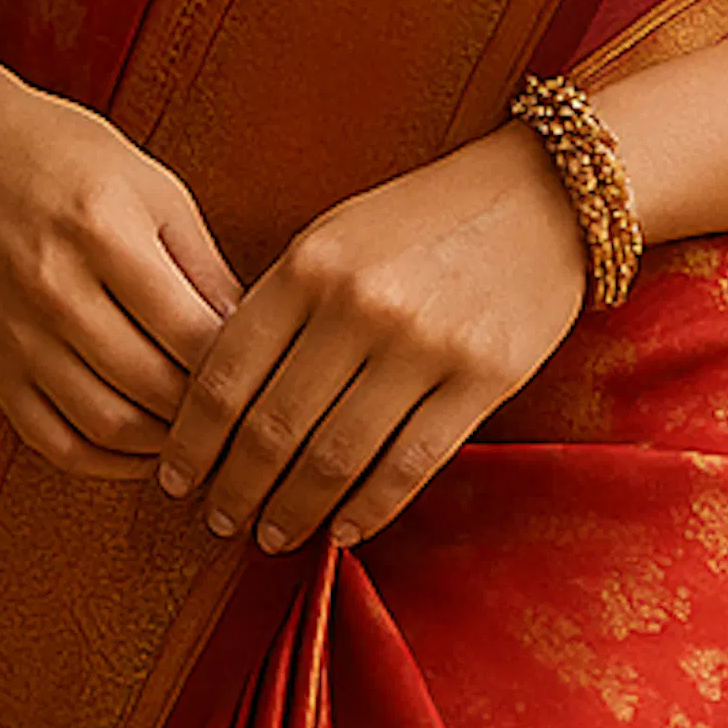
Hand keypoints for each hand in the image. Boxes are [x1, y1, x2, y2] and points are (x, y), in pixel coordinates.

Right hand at [0, 25, 241, 480]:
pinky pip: (49, 440)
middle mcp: (54, 289)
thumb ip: (205, 266)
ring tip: (204, 438)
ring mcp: (14, 335)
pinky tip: (143, 451)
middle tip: (247, 416)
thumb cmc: (68, 158)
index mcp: (106, 232)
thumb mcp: (157, 191)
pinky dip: (104, 461)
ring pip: (104, 424)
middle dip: (209, 413)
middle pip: (151, 385)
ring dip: (163, 446)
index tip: (272, 374)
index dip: (240, 366)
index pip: (190, 330)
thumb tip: (254, 335)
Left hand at [156, 126, 591, 555]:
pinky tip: (343, 528)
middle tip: (220, 521)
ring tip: (273, 535)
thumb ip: (281, 306)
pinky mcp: (485, 376)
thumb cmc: (429, 217)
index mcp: (311, 265)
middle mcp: (361, 304)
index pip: (223, 377)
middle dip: (235, 490)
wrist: (551, 192)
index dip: (190, 444)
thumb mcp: (338, 235)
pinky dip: (368, 508)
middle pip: (271, 429)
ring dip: (292, 510)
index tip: (176, 481)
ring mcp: (426, 343)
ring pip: (334, 458)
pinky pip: (410, 463)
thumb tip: (224, 406)